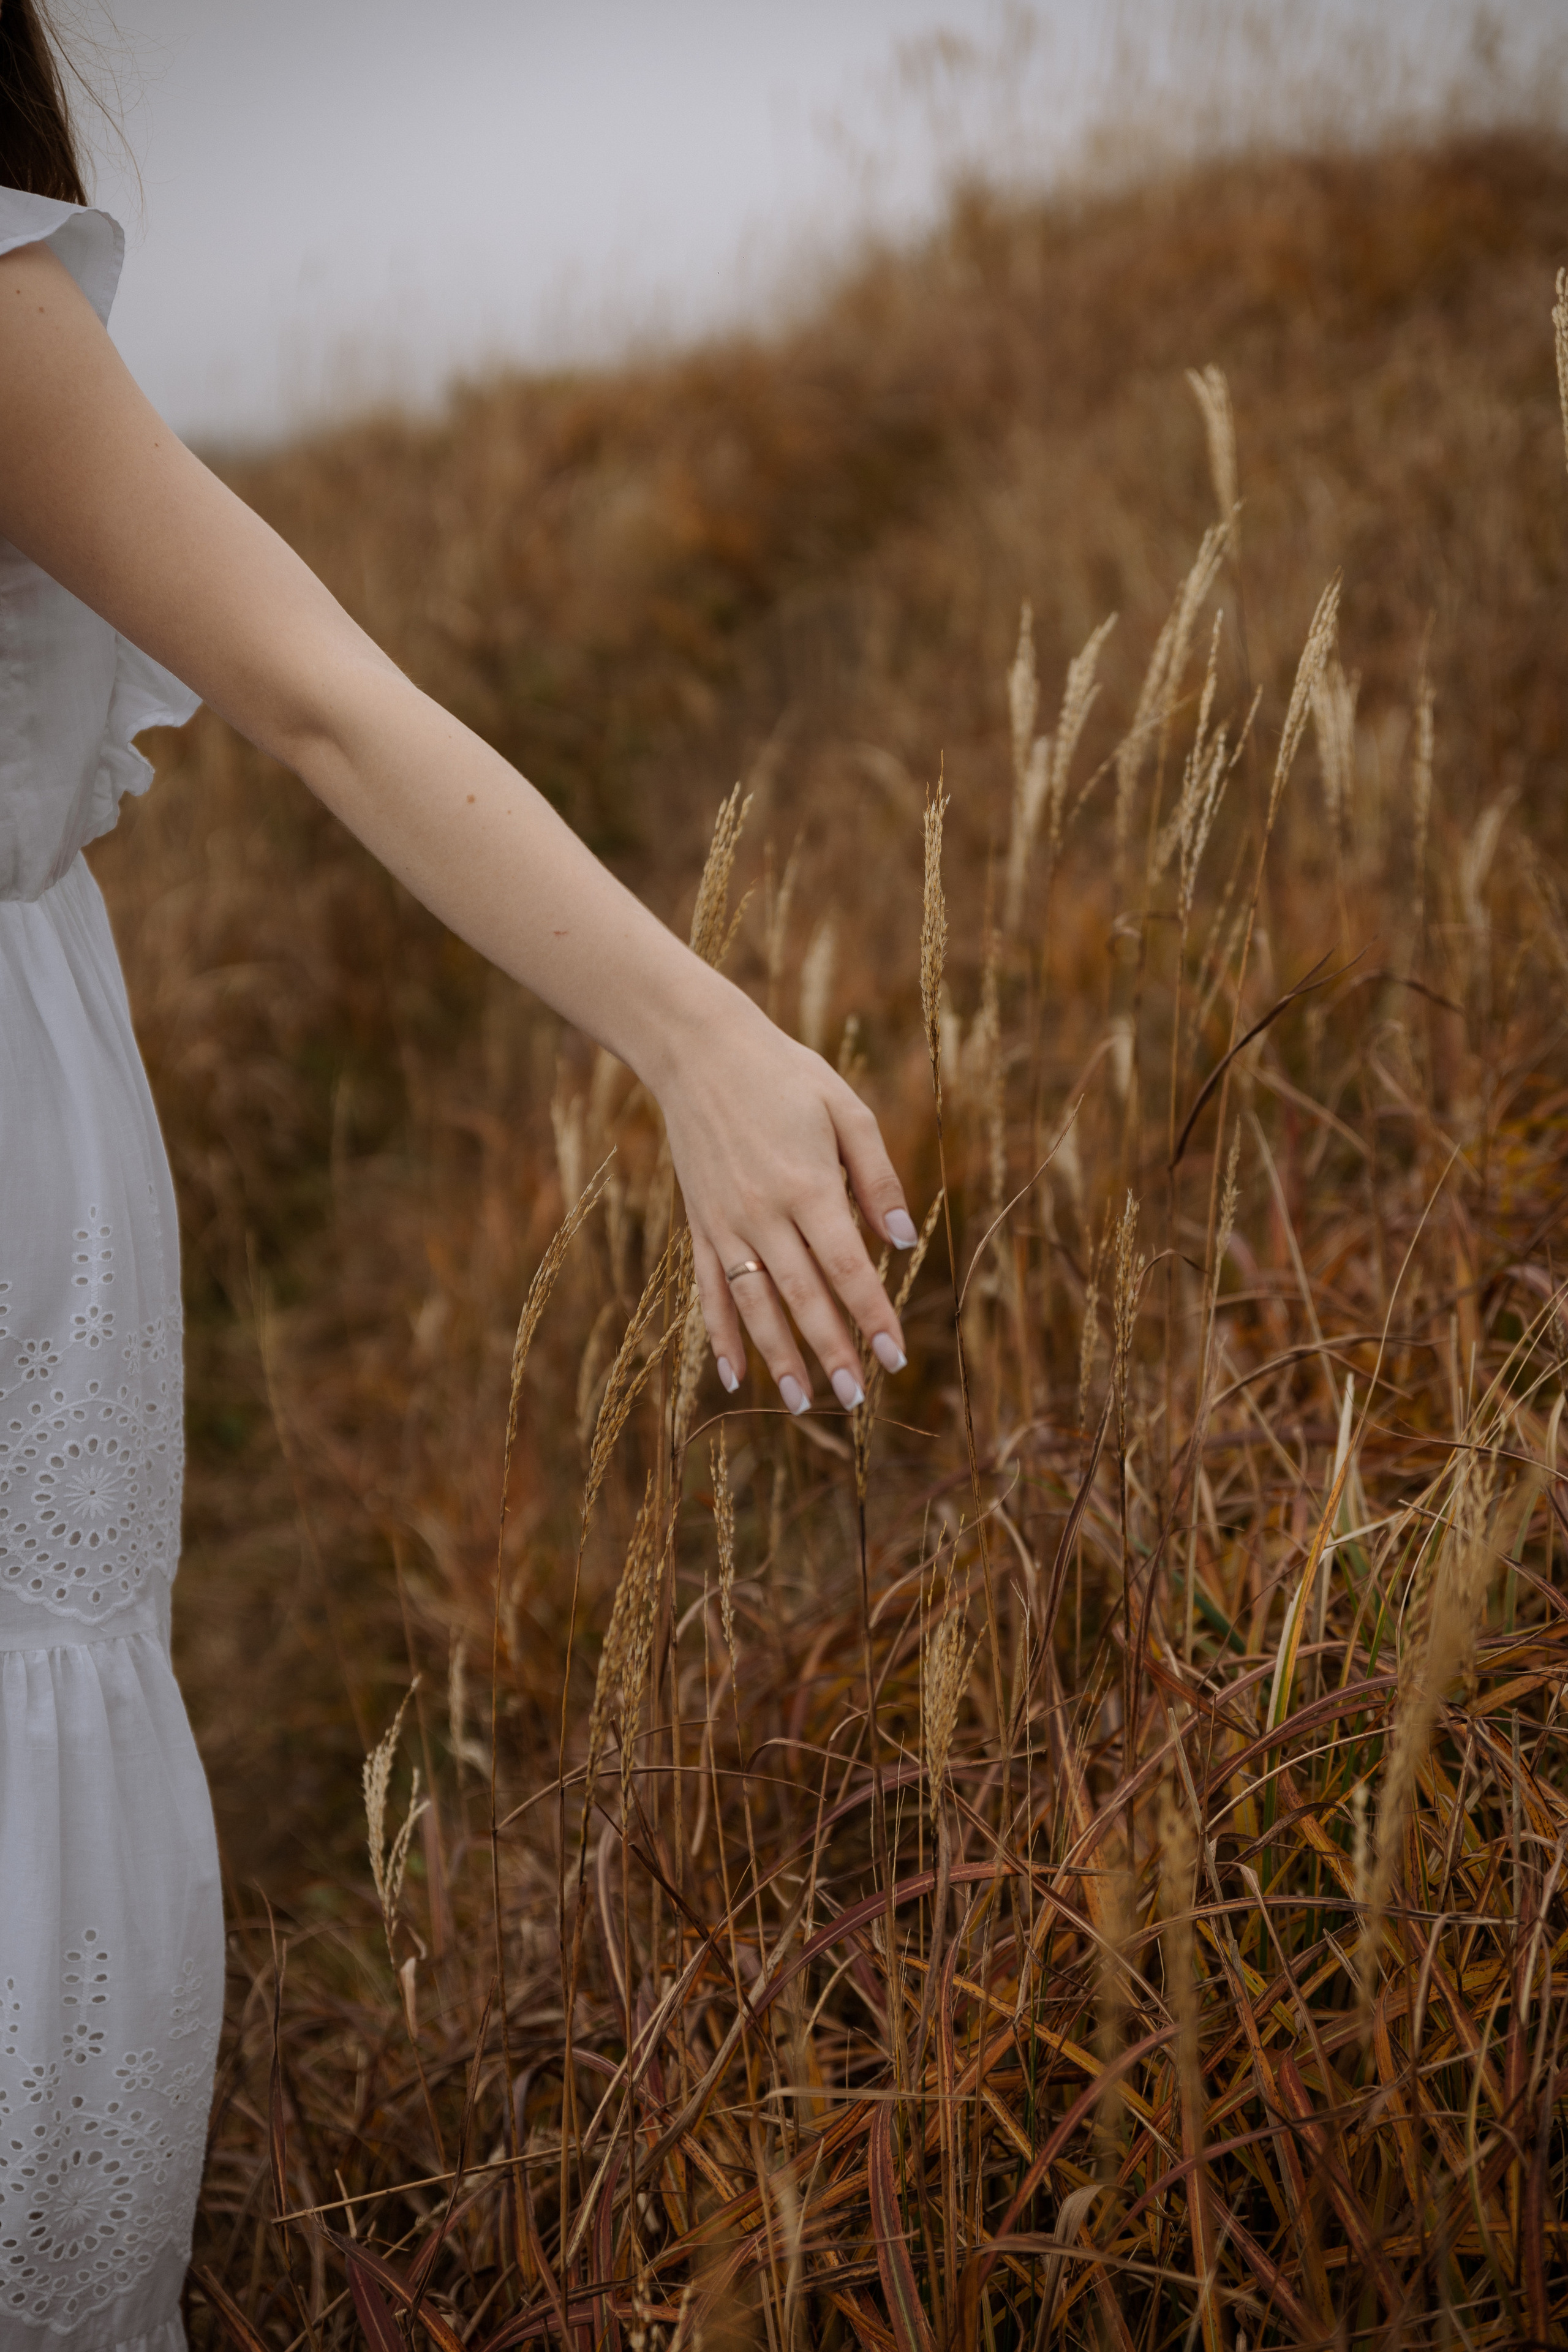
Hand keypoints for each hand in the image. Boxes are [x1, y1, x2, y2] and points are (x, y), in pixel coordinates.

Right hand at [653, 978, 914, 1414]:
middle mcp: (764, 1214)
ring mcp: (727, 1223)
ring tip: (800, 1404)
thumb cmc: (785, 1074)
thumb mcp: (847, 1109)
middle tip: (856, 1400)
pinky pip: (709, 1290)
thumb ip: (877, 1176)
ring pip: (755, 1305)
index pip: (848, 1269)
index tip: (895, 1358)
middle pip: (803, 1298)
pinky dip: (719, 1335)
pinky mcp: (700, 1224)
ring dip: (778, 1357)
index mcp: (809, 1185)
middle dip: (831, 1352)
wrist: (699, 1050)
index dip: (872, 1317)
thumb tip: (903, 1240)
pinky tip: (731, 1377)